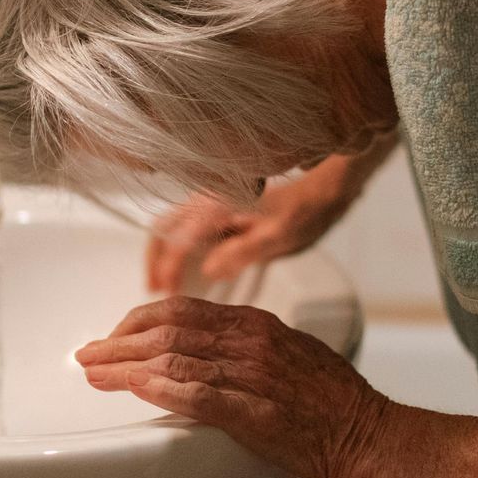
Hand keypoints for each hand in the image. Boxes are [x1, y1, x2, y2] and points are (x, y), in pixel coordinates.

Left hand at [77, 296, 392, 477]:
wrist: (366, 434)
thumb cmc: (331, 399)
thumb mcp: (288, 352)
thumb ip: (244, 344)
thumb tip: (200, 346)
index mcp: (255, 324)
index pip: (182, 309)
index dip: (138, 320)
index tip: (114, 336)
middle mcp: (249, 342)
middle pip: (168, 330)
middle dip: (120, 342)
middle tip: (87, 355)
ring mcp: (252, 376)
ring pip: (175, 358)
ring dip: (126, 366)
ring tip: (95, 375)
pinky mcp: (255, 413)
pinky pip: (199, 395)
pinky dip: (161, 388)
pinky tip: (133, 388)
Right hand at [146, 157, 368, 293]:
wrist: (324, 183)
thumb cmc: (306, 209)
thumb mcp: (279, 236)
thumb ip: (242, 252)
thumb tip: (210, 270)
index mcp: (219, 205)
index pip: (181, 240)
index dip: (170, 269)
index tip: (166, 294)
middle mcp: (209, 197)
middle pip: (165, 226)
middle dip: (155, 259)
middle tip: (153, 290)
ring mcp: (213, 198)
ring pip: (173, 222)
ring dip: (163, 251)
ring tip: (162, 281)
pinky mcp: (221, 203)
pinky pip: (187, 222)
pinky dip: (178, 242)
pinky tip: (187, 263)